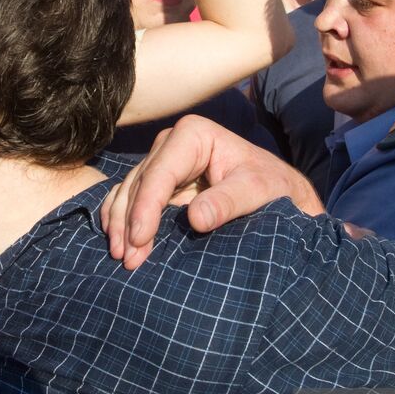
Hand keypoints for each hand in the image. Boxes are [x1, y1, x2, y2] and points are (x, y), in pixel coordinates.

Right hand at [101, 115, 324, 269]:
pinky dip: (120, 220)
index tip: (140, 239)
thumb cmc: (270, 186)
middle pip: (139, 183)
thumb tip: (196, 219)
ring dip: (120, 225)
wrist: (277, 191)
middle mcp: (171, 144)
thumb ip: (228, 202)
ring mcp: (162, 162)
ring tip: (122, 257)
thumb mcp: (257, 191)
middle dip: (130, 221)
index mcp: (193, 135)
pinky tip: (117, 242)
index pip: (160, 172)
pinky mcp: (159, 183)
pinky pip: (129, 198)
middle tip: (128, 259)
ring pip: (128, 191)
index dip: (146, 206)